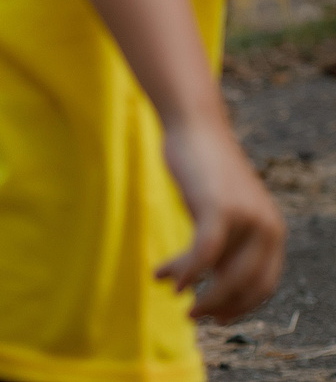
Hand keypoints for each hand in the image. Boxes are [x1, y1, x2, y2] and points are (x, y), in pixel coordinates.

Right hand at [158, 115, 285, 320]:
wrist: (194, 125)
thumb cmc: (202, 168)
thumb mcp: (219, 210)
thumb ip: (224, 241)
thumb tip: (205, 280)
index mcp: (272, 231)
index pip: (264, 285)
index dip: (240, 307)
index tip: (215, 317)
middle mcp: (267, 227)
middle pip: (247, 286)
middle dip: (220, 306)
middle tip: (193, 316)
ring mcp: (246, 218)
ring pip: (226, 274)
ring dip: (201, 294)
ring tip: (172, 294)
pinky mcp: (219, 207)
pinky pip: (205, 252)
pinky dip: (188, 270)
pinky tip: (170, 279)